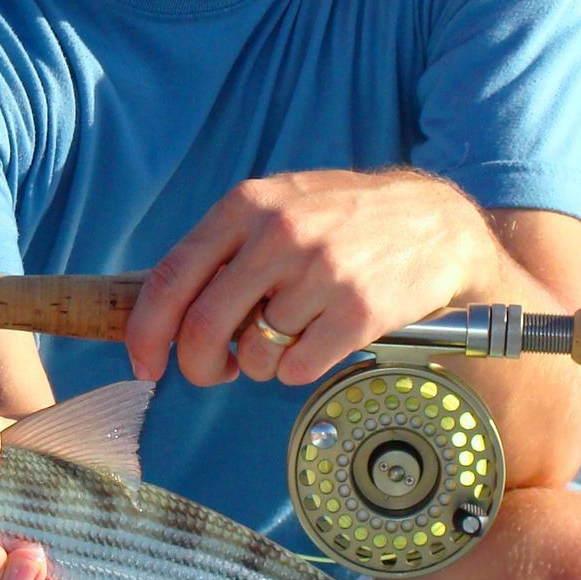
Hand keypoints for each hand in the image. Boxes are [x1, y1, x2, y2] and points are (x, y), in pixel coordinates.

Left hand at [124, 169, 500, 388]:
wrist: (437, 225)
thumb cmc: (343, 222)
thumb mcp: (279, 207)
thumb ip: (224, 248)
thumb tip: (163, 311)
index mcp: (246, 206)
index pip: (172, 277)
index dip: (147, 331)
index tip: (144, 364)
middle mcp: (279, 234)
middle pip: (203, 327)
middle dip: (198, 366)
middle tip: (213, 373)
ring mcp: (320, 272)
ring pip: (254, 354)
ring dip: (262, 362)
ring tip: (292, 333)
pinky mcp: (358, 311)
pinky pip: (297, 369)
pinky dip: (300, 368)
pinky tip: (321, 341)